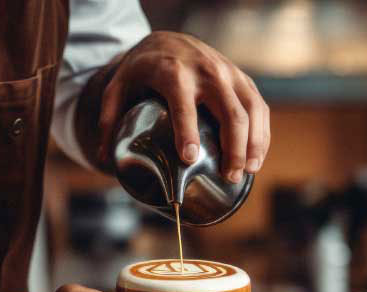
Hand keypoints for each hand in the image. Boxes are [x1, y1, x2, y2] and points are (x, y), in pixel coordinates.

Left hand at [98, 31, 270, 182]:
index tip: (189, 158)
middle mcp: (207, 71)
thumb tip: (104, 159)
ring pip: (251, 110)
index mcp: (174, 73)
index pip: (184, 105)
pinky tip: (256, 157)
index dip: (187, 133)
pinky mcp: (241, 79)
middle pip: (229, 112)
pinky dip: (261, 134)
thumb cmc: (143, 70)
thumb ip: (110, 121)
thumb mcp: (118, 89)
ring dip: (253, 144)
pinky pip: (259, 107)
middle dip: (233, 148)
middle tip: (228, 176)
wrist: (168, 40)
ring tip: (246, 172)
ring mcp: (229, 73)